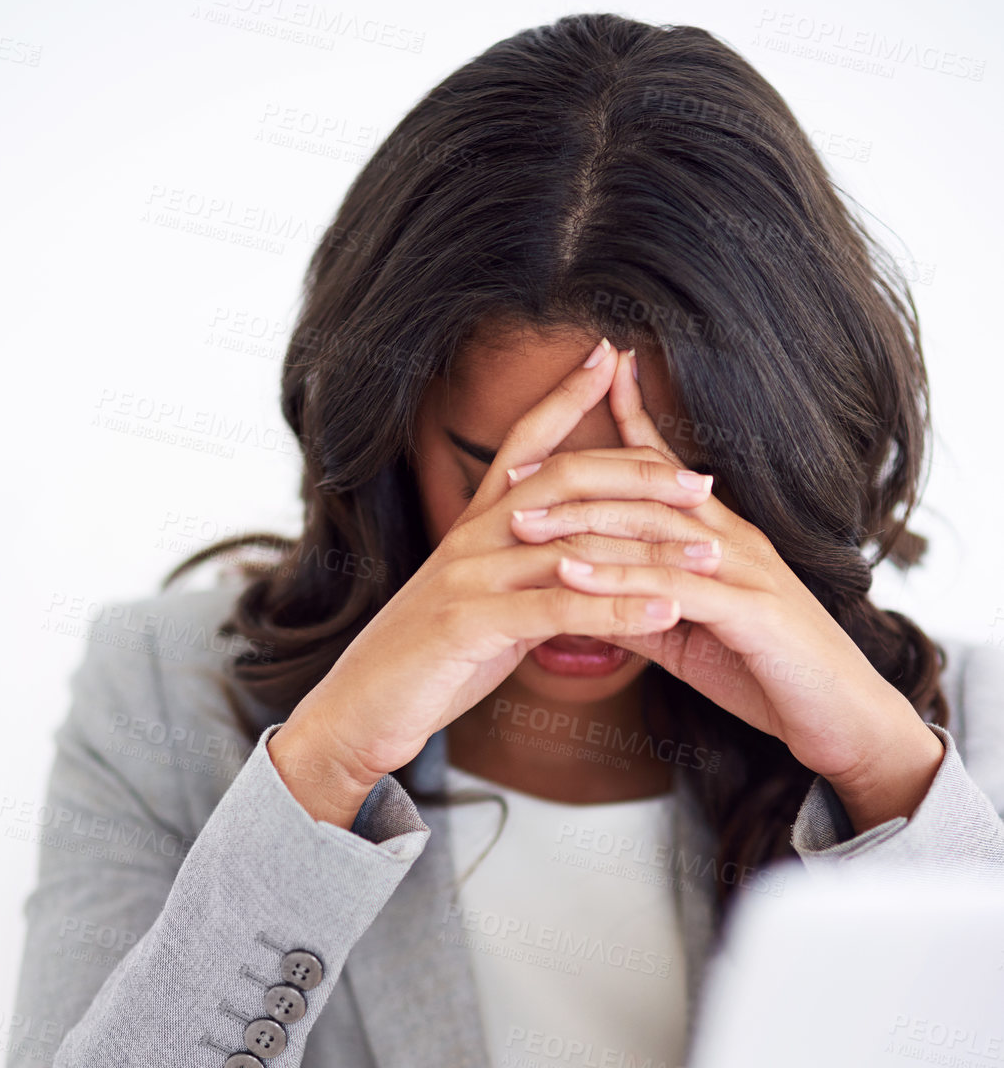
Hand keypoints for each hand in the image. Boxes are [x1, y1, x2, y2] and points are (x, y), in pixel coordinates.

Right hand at [268, 339, 719, 823]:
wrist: (357, 710)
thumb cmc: (424, 663)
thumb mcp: (476, 605)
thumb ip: (519, 577)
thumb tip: (569, 568)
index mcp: (472, 527)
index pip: (523, 443)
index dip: (565, 397)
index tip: (611, 357)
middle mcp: (470, 538)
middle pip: (564, 479)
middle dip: (637, 473)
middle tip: (700, 480)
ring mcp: (469, 577)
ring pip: (573, 545)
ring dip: (649, 550)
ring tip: (710, 554)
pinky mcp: (471, 624)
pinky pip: (559, 610)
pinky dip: (621, 611)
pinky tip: (668, 611)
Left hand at [505, 348, 944, 832]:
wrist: (845, 722)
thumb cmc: (772, 678)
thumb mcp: (690, 638)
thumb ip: (640, 608)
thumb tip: (582, 597)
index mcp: (723, 539)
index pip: (664, 474)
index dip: (621, 433)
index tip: (561, 418)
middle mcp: (735, 541)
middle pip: (645, 492)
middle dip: (575, 481)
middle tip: (511, 474)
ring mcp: (745, 571)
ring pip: (652, 532)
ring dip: (582, 524)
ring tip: (521, 524)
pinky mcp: (750, 612)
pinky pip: (669, 586)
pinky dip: (616, 579)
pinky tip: (570, 577)